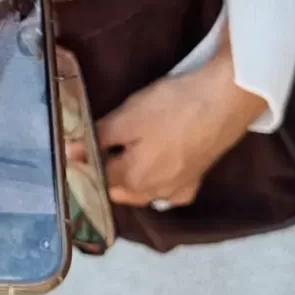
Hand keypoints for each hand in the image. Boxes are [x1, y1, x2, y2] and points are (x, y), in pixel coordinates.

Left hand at [67, 26, 266, 206]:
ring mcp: (178, 189)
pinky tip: (156, 168)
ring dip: (129, 179)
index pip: (96, 176)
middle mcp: (153, 193)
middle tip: (97, 147)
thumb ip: (96, 137)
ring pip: (143, 191)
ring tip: (123, 154)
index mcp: (132, 179)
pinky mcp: (197, 179)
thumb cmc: (170, 108)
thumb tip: (69, 152)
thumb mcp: (126, 117)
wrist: (224, 101)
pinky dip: (158, 182)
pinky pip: (169, 189)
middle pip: (118, 188)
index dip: (83, 160)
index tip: (75, 145)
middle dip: (104, 173)